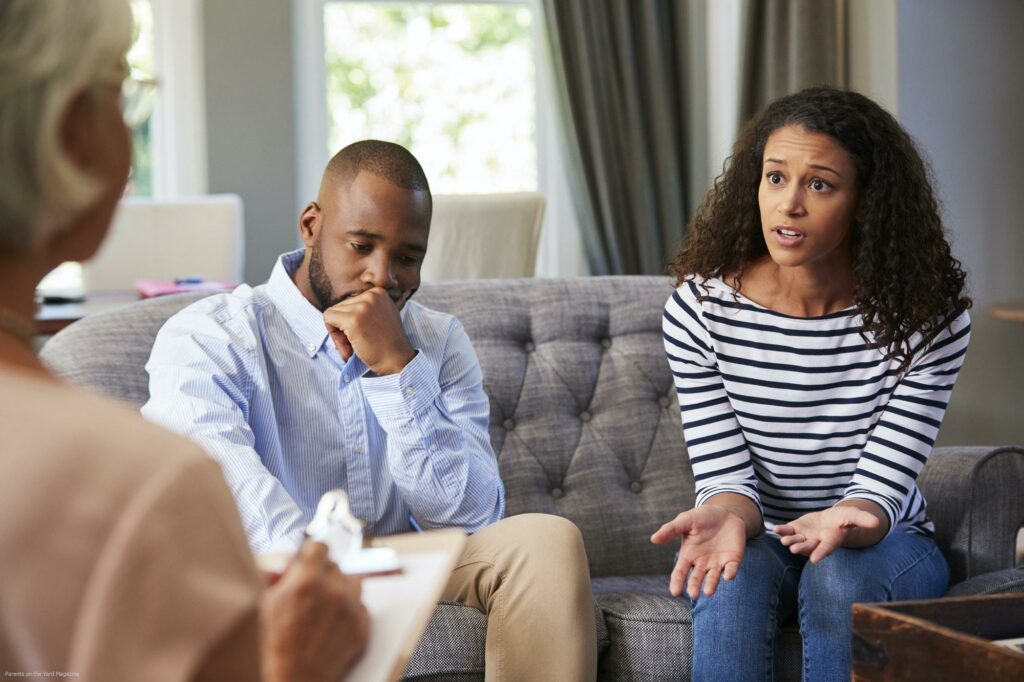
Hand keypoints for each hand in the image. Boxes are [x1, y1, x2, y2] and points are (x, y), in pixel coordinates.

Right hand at [260, 541, 369, 681]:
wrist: (294, 680)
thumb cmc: (274, 646)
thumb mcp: (264, 605)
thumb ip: (274, 577)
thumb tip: (283, 565)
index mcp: (307, 582)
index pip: (319, 546)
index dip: (311, 552)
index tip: (309, 558)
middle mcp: (333, 591)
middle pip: (335, 565)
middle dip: (322, 573)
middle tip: (311, 589)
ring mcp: (350, 609)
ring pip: (353, 581)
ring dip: (340, 588)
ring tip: (325, 603)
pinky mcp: (361, 626)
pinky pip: (361, 605)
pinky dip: (350, 609)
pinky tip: (333, 620)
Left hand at [322, 287, 415, 374]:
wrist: (397, 360)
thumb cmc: (388, 343)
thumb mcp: (381, 316)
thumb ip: (366, 309)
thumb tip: (342, 309)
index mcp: (378, 292)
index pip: (351, 301)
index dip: (351, 320)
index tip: (361, 334)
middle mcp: (371, 295)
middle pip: (340, 307)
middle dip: (343, 327)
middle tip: (355, 344)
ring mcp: (362, 306)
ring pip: (333, 313)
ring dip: (338, 334)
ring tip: (352, 347)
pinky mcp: (353, 319)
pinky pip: (328, 319)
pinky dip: (333, 335)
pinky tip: (347, 348)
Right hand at [651, 506, 746, 599]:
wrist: (725, 513)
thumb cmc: (701, 518)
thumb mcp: (685, 520)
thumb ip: (670, 530)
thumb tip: (653, 539)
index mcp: (688, 555)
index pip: (680, 572)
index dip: (677, 582)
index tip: (675, 592)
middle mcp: (702, 563)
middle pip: (696, 578)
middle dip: (694, 586)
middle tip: (693, 594)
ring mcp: (717, 563)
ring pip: (713, 578)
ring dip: (711, 585)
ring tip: (708, 592)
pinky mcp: (732, 560)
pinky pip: (731, 569)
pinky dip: (730, 573)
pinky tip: (728, 576)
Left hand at [774, 504, 881, 562]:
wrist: (831, 520)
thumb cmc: (843, 519)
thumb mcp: (852, 515)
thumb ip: (862, 519)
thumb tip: (877, 522)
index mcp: (831, 541)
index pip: (826, 548)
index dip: (821, 553)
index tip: (814, 559)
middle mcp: (816, 542)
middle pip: (808, 546)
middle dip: (801, 548)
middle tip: (793, 549)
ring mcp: (805, 536)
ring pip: (796, 540)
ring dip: (789, 541)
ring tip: (783, 540)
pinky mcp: (796, 529)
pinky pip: (787, 531)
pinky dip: (781, 530)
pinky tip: (775, 528)